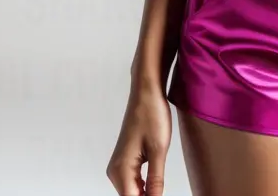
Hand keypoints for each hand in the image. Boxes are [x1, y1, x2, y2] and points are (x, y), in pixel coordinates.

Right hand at [106, 81, 172, 195]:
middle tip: (162, 190)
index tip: (160, 195)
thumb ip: (156, 181)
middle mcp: (115, 171)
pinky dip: (144, 187)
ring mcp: (119, 166)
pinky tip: (155, 185)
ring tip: (160, 188)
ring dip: (146, 194)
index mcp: (122, 170)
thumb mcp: (159, 150)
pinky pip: (133, 182)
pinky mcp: (125, 161)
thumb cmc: (151, 114)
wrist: (146, 92)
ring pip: (132, 192)